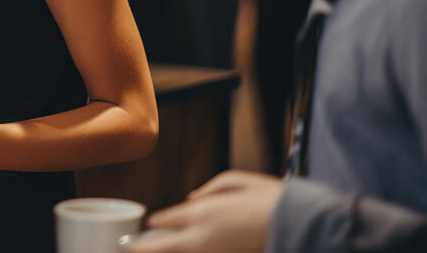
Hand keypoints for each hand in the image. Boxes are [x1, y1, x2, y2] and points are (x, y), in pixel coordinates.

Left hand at [126, 171, 282, 252]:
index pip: (164, 220)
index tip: (146, 225)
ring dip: (164, 252)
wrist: (295, 223)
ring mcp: (211, 251)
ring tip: (151, 250)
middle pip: (161, 246)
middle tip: (131, 246)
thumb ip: (208, 189)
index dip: (152, 224)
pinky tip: (181, 251)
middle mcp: (201, 234)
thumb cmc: (268, 199)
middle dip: (145, 246)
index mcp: (201, 210)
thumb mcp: (235, 180)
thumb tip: (191, 199)